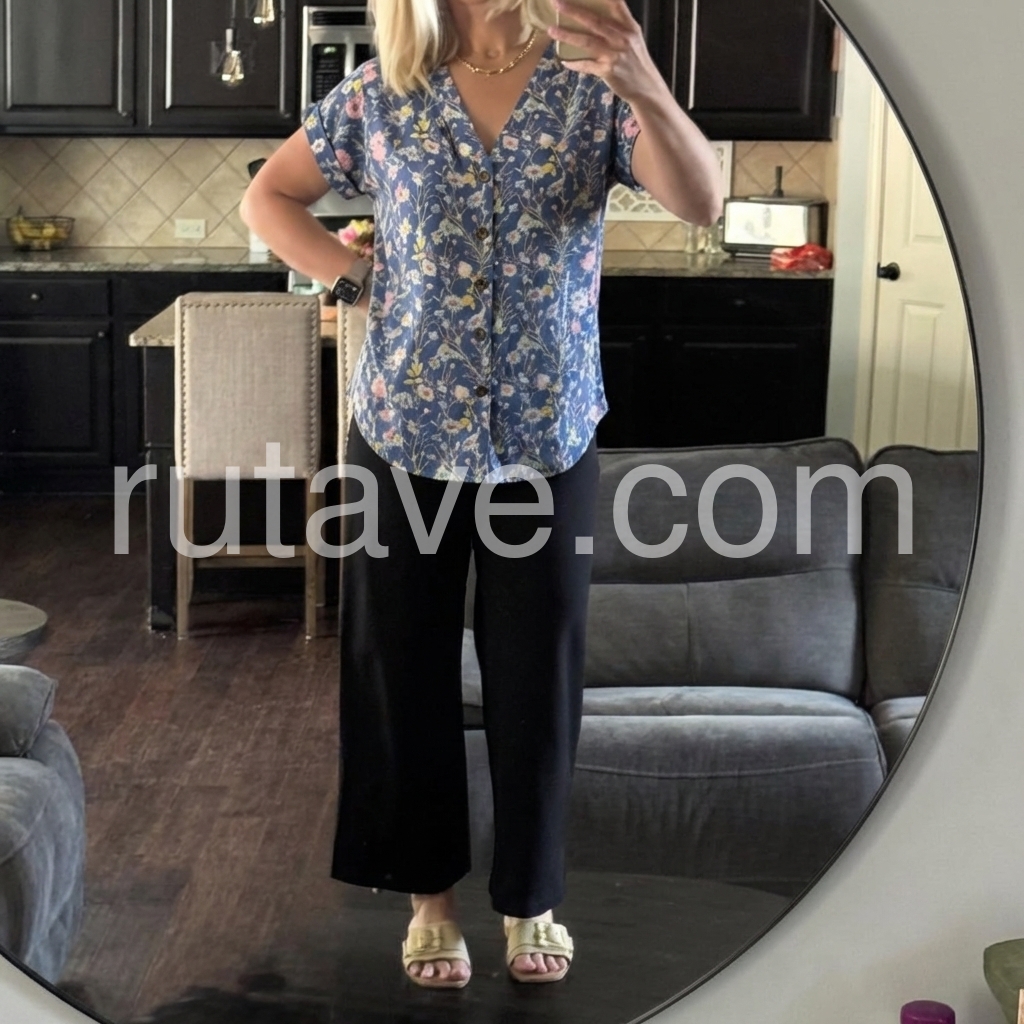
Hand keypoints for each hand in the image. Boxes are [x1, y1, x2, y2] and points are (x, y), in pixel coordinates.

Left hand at [547, 0, 662, 102]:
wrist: (646, 88)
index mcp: (629, 26)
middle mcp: (622, 37)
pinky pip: (587, 65)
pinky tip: (564, 61)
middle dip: (574, 11)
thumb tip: (596, 17)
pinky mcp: (608, 71)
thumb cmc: (637, 62)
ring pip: (587, 41)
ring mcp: (615, 54)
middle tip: (556, 3)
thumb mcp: (634, 39)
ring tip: (551, 30)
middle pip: (594, 21)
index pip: (616, 3)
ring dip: (567, 35)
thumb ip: (619, 26)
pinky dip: (575, 63)